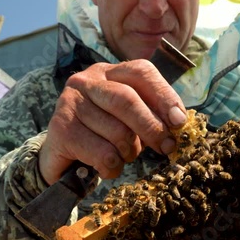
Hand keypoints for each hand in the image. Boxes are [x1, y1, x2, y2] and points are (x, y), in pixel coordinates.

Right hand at [39, 60, 186, 183]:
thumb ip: (152, 115)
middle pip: (127, 100)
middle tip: (167, 148)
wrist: (62, 158)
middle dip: (152, 128)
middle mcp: (86, 81)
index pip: (141, 72)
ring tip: (124, 156)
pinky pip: (102, 153)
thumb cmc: (103, 136)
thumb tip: (178, 122)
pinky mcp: (61, 129)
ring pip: (117, 131)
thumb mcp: (130, 120)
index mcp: (109, 72)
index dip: (164, 96)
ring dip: (130, 152)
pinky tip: (107, 168)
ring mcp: (70, 102)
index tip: (179, 122)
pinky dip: (113, 167)